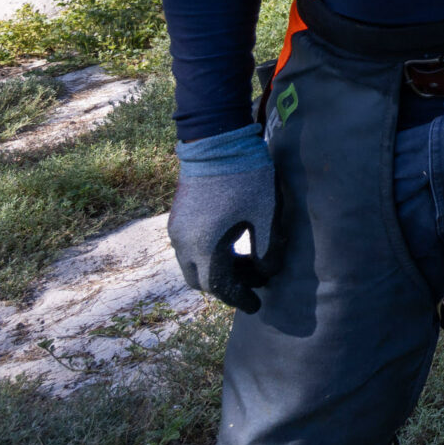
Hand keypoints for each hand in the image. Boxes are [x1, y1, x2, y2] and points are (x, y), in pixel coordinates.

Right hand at [169, 124, 278, 312]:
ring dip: (217, 268)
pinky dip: (208, 253)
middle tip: (253, 280)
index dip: (240, 299)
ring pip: (193, 263)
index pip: (220, 288)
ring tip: (247, 259)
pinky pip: (189, 247)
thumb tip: (267, 274)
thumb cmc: (245, 176)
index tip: (257, 305)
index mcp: (203, 247)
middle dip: (227, 286)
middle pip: (201, 280)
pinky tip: (233, 240)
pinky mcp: (178, 215)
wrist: (216, 138)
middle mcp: (183, 243)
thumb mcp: (264, 214)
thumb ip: (266, 249)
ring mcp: (176, 228)